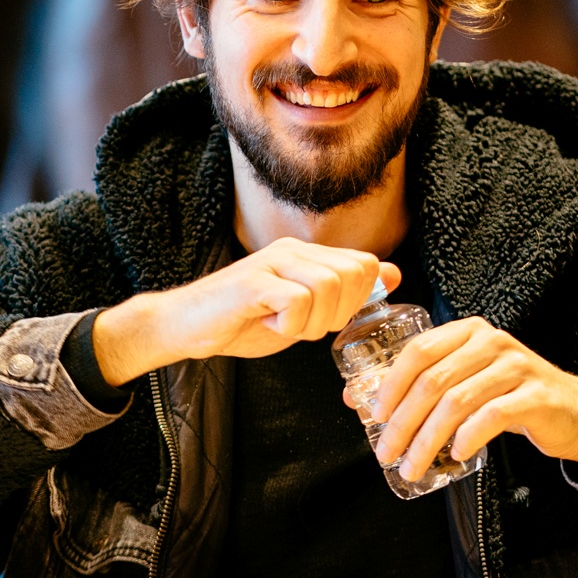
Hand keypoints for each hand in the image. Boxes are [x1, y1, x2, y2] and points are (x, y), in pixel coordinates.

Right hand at [93, 239, 402, 385]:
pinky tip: (269, 324)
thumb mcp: (303, 311)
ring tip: (284, 325)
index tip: (325, 320)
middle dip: (339, 312)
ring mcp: (272, 262)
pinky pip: (297, 301)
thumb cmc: (241, 321)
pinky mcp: (253, 282)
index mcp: (306, 254)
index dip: (357, 301)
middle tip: (304, 325)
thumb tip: (392, 273)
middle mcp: (291, 249)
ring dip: (314, 322)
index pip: (365, 264)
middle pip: (354, 273)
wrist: (185, 327)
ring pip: (329, 286)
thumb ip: (342, 294)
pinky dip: (290, 325)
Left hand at [353, 318, 577, 480]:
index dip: (390, 384)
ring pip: (457, 402)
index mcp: (468, 331)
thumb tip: (354, 400)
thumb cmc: (508, 396)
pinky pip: (493, 416)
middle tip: (386, 452)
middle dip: (403, 421)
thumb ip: (423, 384)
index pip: (418, 351)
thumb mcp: (466, 381)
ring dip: (428, 440)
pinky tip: (456, 454)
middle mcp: (491, 341)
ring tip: (412, 466)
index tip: (372, 416)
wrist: (572, 411)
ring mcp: (516, 366)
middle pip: (433, 381)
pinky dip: (468, 436)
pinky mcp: (536, 395)